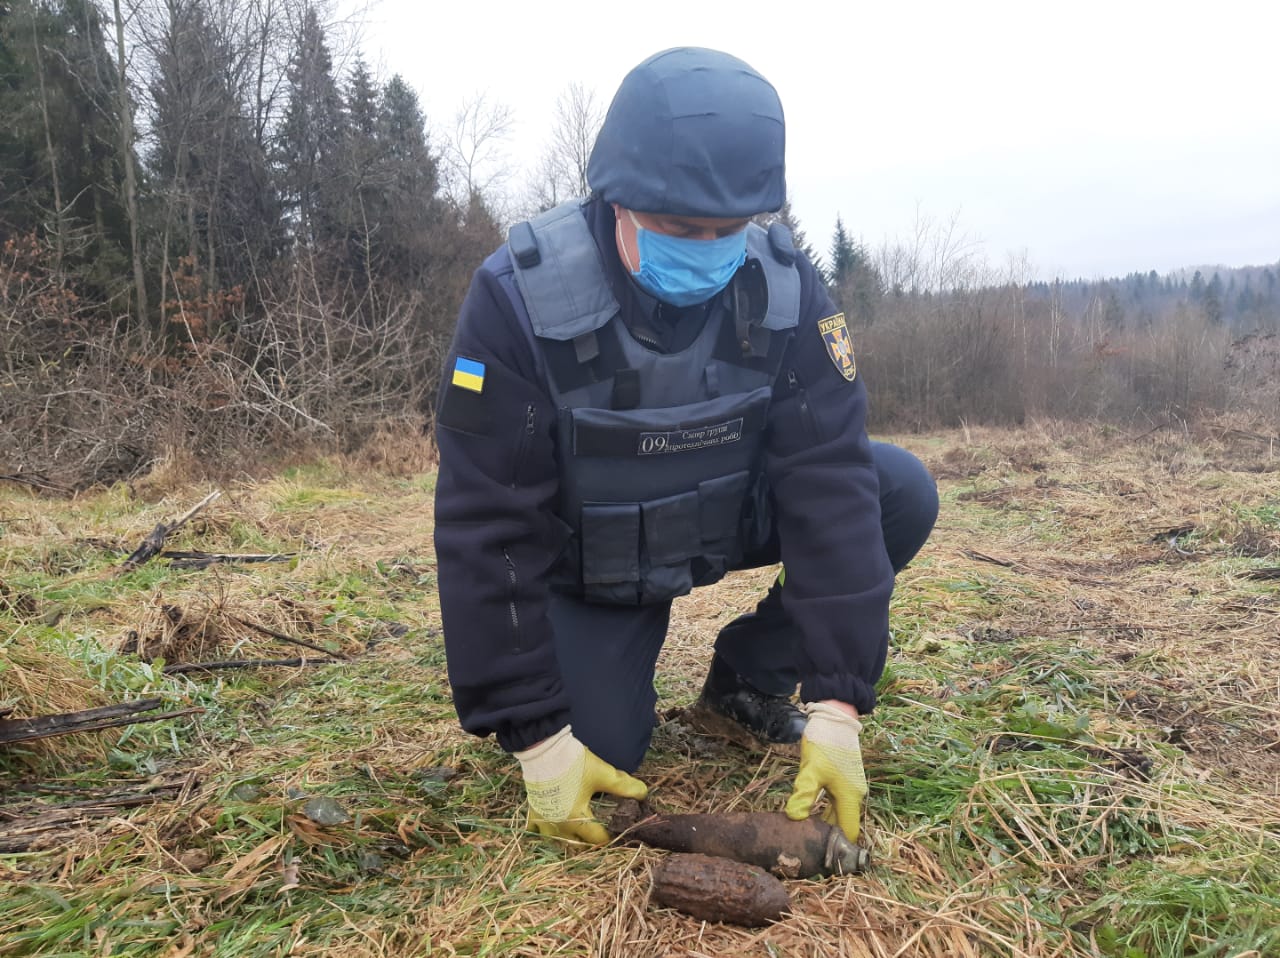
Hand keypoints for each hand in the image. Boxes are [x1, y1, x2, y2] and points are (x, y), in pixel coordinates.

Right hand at [514, 726, 647, 844]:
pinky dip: (546, 832)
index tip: (620, 831)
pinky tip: (553, 827)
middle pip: (578, 845)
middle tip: (603, 832)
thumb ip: (624, 786)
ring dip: (570, 840)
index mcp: (576, 819)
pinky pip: (536, 831)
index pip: (598, 839)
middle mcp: (558, 826)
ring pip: (558, 841)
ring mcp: (542, 820)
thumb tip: (644, 793)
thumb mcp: (602, 774)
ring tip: (581, 832)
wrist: (543, 748)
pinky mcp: (532, 811)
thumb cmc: (573, 763)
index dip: (612, 837)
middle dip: (591, 841)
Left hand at [784, 701, 866, 841]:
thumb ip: (804, 794)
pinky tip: (808, 814)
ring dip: (824, 824)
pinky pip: (833, 802)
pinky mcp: (841, 778)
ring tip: (805, 836)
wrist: (835, 717)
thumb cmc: (826, 743)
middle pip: (842, 824)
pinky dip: (823, 811)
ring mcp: (848, 786)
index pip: (848, 832)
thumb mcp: (812, 769)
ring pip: (837, 813)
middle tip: (807, 849)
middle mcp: (853, 794)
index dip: (838, 847)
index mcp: (850, 797)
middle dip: (827, 838)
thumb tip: (794, 818)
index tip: (820, 857)